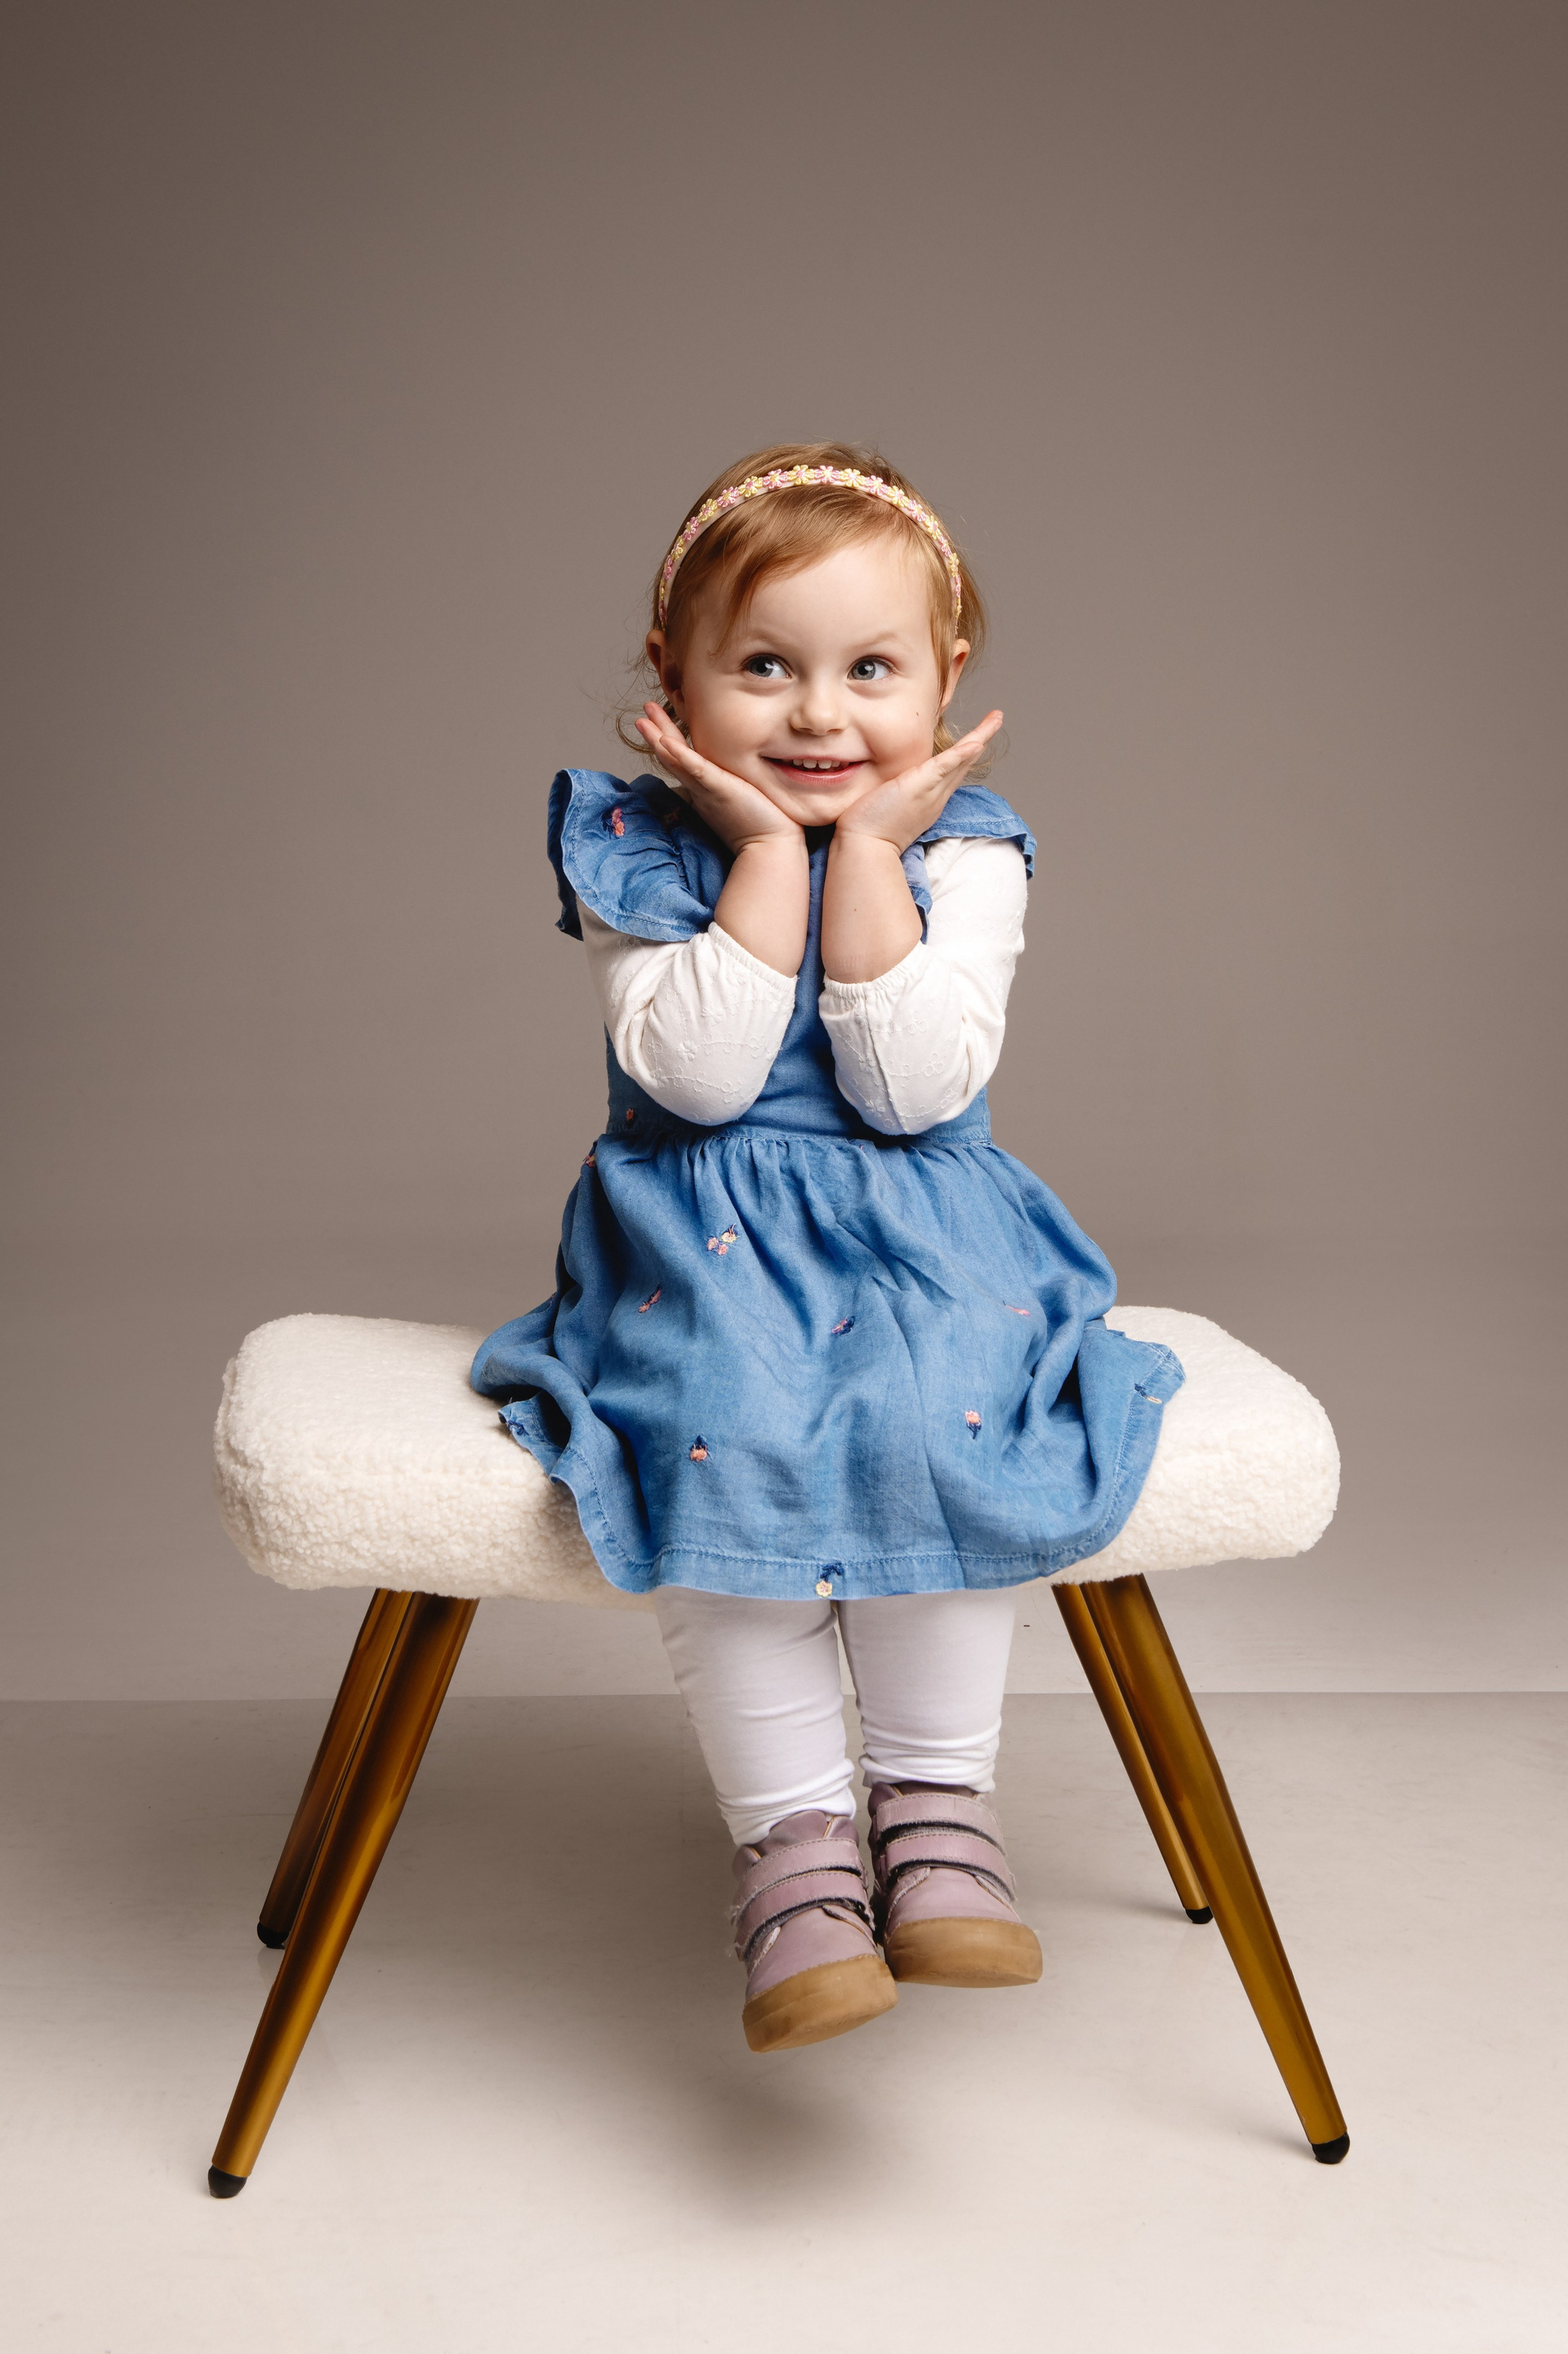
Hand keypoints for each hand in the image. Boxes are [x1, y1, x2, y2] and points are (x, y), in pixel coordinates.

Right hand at [635, 704, 802, 854]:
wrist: (770, 849)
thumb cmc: (763, 825)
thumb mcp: (743, 797)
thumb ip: (736, 783)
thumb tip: (742, 772)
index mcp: (705, 789)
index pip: (682, 761)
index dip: (667, 743)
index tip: (657, 724)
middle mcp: (701, 789)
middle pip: (671, 758)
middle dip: (655, 734)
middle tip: (641, 714)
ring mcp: (708, 789)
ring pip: (676, 761)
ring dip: (658, 738)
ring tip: (643, 719)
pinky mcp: (721, 789)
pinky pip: (698, 770)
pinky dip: (682, 756)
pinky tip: (666, 742)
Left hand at [832, 710, 1004, 853]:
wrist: (864, 847)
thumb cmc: (867, 831)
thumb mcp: (886, 807)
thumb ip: (892, 793)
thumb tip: (884, 784)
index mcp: (929, 800)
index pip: (952, 772)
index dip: (965, 755)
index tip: (976, 740)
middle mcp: (936, 796)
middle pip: (964, 764)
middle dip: (981, 740)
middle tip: (996, 720)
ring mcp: (930, 792)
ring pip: (961, 761)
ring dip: (980, 737)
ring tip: (996, 718)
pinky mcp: (920, 786)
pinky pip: (945, 766)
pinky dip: (961, 754)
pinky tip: (976, 741)